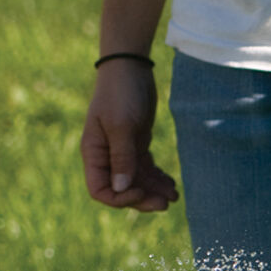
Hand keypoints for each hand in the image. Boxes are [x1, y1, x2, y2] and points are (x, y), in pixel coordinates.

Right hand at [81, 59, 179, 211]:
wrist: (131, 67)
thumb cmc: (121, 93)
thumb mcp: (122, 125)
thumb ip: (122, 157)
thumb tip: (122, 188)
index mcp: (94, 153)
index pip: (100, 190)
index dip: (120, 198)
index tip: (141, 192)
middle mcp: (105, 156)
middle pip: (122, 189)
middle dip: (143, 198)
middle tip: (166, 203)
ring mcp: (121, 150)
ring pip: (136, 181)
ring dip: (154, 190)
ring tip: (175, 195)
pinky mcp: (136, 143)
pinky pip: (145, 168)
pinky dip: (157, 177)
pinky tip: (171, 183)